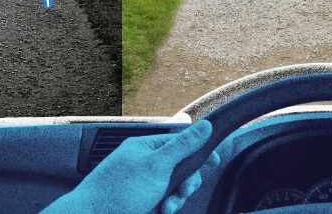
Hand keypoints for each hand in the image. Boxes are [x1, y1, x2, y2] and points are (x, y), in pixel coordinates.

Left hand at [42, 120, 219, 213]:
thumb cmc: (117, 191)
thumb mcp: (156, 165)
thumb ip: (182, 146)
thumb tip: (204, 126)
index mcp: (146, 147)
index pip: (180, 142)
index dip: (198, 152)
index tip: (214, 161)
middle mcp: (144, 163)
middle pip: (180, 168)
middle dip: (185, 184)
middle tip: (181, 192)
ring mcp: (142, 184)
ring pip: (173, 189)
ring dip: (174, 200)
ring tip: (164, 208)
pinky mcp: (140, 202)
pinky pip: (163, 202)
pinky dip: (164, 208)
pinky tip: (158, 212)